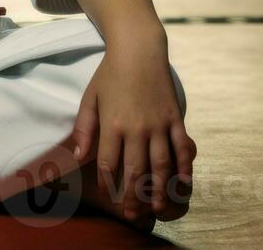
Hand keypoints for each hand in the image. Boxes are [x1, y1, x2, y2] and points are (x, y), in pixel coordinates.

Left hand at [68, 32, 194, 222]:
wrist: (139, 48)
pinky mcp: (175, 118)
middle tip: (134, 215)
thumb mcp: (90, 97)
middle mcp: (137, 127)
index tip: (110, 196)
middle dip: (134, 196)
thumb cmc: (110, 73)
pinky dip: (184, 167)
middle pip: (136, 170)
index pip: (110, 163)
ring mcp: (158, 123)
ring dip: (159, 188)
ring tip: (157, 207)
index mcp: (113, 123)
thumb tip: (78, 157)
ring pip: (161, 164)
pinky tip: (183, 183)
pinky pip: (182, 147)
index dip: (110, 183)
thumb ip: (84, 128)